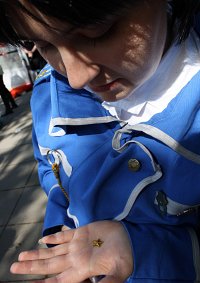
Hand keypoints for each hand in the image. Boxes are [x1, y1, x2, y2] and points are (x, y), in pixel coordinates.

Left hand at [10, 221, 132, 282]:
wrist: (130, 237)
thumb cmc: (125, 255)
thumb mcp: (118, 272)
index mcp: (80, 269)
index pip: (56, 279)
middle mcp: (74, 258)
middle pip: (49, 265)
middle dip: (31, 267)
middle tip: (14, 267)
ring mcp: (77, 245)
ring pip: (52, 251)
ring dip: (37, 254)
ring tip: (22, 256)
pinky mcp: (81, 232)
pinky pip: (64, 235)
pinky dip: (53, 238)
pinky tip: (43, 240)